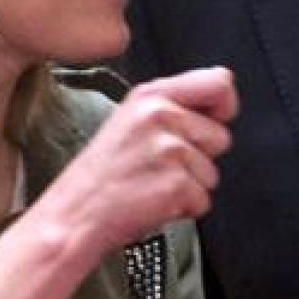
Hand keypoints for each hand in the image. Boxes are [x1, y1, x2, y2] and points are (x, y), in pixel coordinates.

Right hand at [25, 67, 236, 266]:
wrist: (74, 216)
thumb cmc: (100, 176)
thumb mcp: (129, 121)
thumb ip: (171, 107)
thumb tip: (220, 98)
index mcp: (150, 96)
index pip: (218, 82)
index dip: (224, 106)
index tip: (213, 121)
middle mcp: (162, 116)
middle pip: (220, 136)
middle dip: (200, 157)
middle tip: (160, 166)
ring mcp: (170, 150)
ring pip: (212, 173)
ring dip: (190, 187)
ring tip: (153, 185)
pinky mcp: (177, 184)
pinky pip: (203, 201)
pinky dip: (183, 209)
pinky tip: (154, 202)